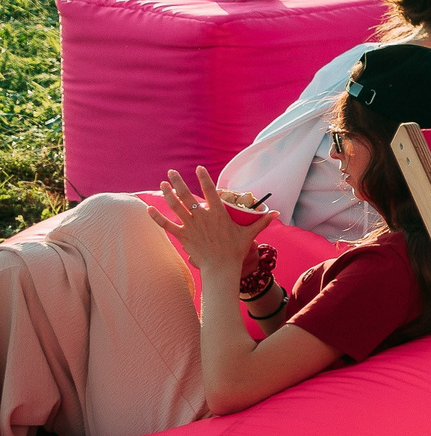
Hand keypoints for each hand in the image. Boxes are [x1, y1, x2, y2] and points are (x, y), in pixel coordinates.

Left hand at [149, 166, 274, 275]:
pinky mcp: (183, 236)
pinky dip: (157, 217)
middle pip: (186, 195)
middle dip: (177, 182)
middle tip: (171, 172)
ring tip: (162, 184)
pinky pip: (167, 225)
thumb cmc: (235, 250)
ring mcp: (191, 226)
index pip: (210, 191)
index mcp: (218, 214)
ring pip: (175, 206)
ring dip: (167, 194)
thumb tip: (277, 213)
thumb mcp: (249, 234)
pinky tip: (149, 208)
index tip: (198, 168)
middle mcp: (202, 217)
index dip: (204, 178)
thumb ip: (261, 221)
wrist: (220, 268)